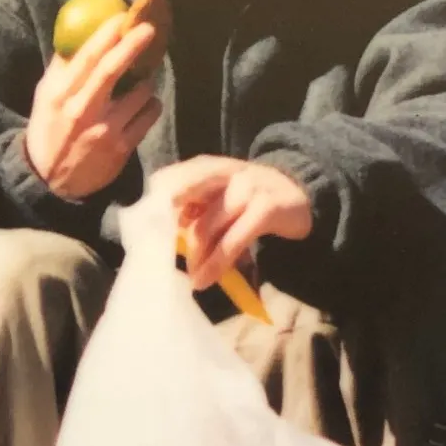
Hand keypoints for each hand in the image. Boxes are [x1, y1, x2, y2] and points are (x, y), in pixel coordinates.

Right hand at [25, 14, 162, 199]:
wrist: (50, 181)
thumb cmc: (49, 130)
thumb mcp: (45, 98)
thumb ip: (62, 69)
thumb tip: (78, 36)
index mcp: (61, 95)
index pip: (86, 58)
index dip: (106, 34)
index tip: (121, 16)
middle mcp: (82, 111)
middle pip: (112, 70)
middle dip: (132, 45)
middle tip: (149, 28)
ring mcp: (104, 131)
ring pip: (139, 93)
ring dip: (147, 80)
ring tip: (143, 78)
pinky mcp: (122, 149)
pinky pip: (149, 116)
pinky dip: (151, 105)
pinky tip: (145, 104)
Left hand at [154, 156, 312, 290]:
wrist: (302, 195)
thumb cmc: (251, 199)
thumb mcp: (221, 194)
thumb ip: (194, 206)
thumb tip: (163, 232)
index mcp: (209, 167)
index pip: (170, 178)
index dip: (153, 203)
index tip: (144, 229)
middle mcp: (225, 171)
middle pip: (182, 193)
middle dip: (165, 223)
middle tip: (155, 252)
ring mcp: (247, 187)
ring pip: (206, 226)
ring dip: (195, 257)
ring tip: (192, 277)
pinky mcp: (266, 208)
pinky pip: (233, 241)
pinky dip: (216, 263)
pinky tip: (206, 279)